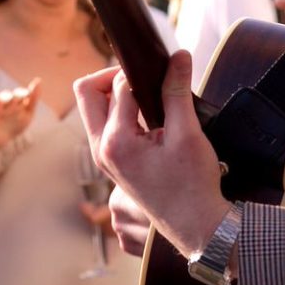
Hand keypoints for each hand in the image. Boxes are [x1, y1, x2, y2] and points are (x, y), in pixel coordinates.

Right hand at [0, 78, 40, 148]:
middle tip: (15, 100)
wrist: (3, 140)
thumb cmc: (16, 124)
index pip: (18, 94)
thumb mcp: (27, 114)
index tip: (27, 95)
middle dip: (11, 99)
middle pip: (6, 97)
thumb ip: (33, 100)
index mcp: (13, 102)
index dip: (22, 94)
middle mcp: (3, 104)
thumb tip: (39, 80)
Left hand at [74, 51, 229, 257]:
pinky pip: (106, 126)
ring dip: (117, 96)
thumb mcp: (188, 134)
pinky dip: (123, 113)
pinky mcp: (114, 164)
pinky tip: (151, 118)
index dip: (143, 72)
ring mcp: (105, 159)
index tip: (167, 72)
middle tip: (145, 78)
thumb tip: (178, 56)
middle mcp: (102, 150)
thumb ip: (177, 91)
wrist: (197, 228)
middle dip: (112, 77)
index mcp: (116, 142)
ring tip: (151, 98)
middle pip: (87, 94)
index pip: (119, 86)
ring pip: (95, 110)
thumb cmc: (193, 187)